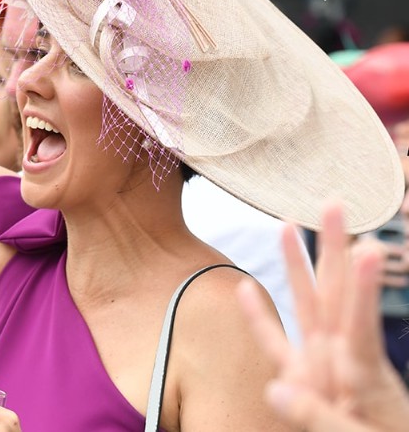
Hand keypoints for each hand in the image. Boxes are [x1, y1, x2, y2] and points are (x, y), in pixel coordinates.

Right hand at [238, 202, 408, 431]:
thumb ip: (316, 418)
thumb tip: (274, 389)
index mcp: (365, 376)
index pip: (362, 323)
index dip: (364, 287)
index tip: (369, 247)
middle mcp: (340, 358)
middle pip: (337, 294)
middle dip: (335, 248)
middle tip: (335, 204)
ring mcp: (318, 365)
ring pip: (306, 307)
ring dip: (298, 266)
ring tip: (287, 225)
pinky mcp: (298, 381)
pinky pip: (274, 345)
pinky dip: (257, 318)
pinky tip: (244, 288)